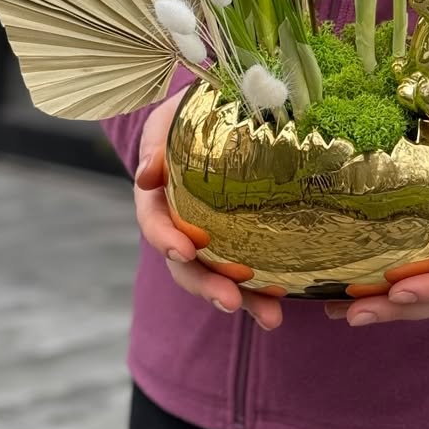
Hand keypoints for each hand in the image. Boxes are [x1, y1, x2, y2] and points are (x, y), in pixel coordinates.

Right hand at [133, 95, 283, 329]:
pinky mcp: (239, 245)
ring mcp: (209, 240)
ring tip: (269, 318)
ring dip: (239, 300)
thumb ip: (158, 141)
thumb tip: (146, 174)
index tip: (185, 250)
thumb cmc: (194, 111)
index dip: (165, 238)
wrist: (223, 111)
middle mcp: (180, 225)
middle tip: (229, 299)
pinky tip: (281, 308)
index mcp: (158, 196)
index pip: (154, 222)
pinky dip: (261, 295)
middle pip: (185, 265)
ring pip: (216, 278)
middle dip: (206, 285)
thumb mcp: (172, 116)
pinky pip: (247, 275)